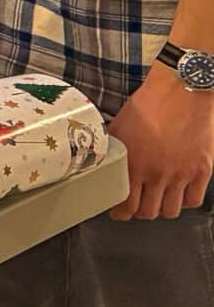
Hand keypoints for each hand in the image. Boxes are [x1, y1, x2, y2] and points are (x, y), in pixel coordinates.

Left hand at [106, 67, 213, 219]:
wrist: (181, 93)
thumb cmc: (148, 105)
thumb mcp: (120, 127)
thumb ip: (115, 151)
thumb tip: (104, 164)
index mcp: (133, 164)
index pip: (126, 204)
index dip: (121, 213)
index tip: (118, 212)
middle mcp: (157, 174)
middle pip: (148, 212)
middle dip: (140, 212)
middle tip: (137, 206)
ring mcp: (181, 174)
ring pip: (171, 210)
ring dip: (162, 208)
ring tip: (157, 200)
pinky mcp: (201, 171)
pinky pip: (193, 200)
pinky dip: (184, 201)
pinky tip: (178, 193)